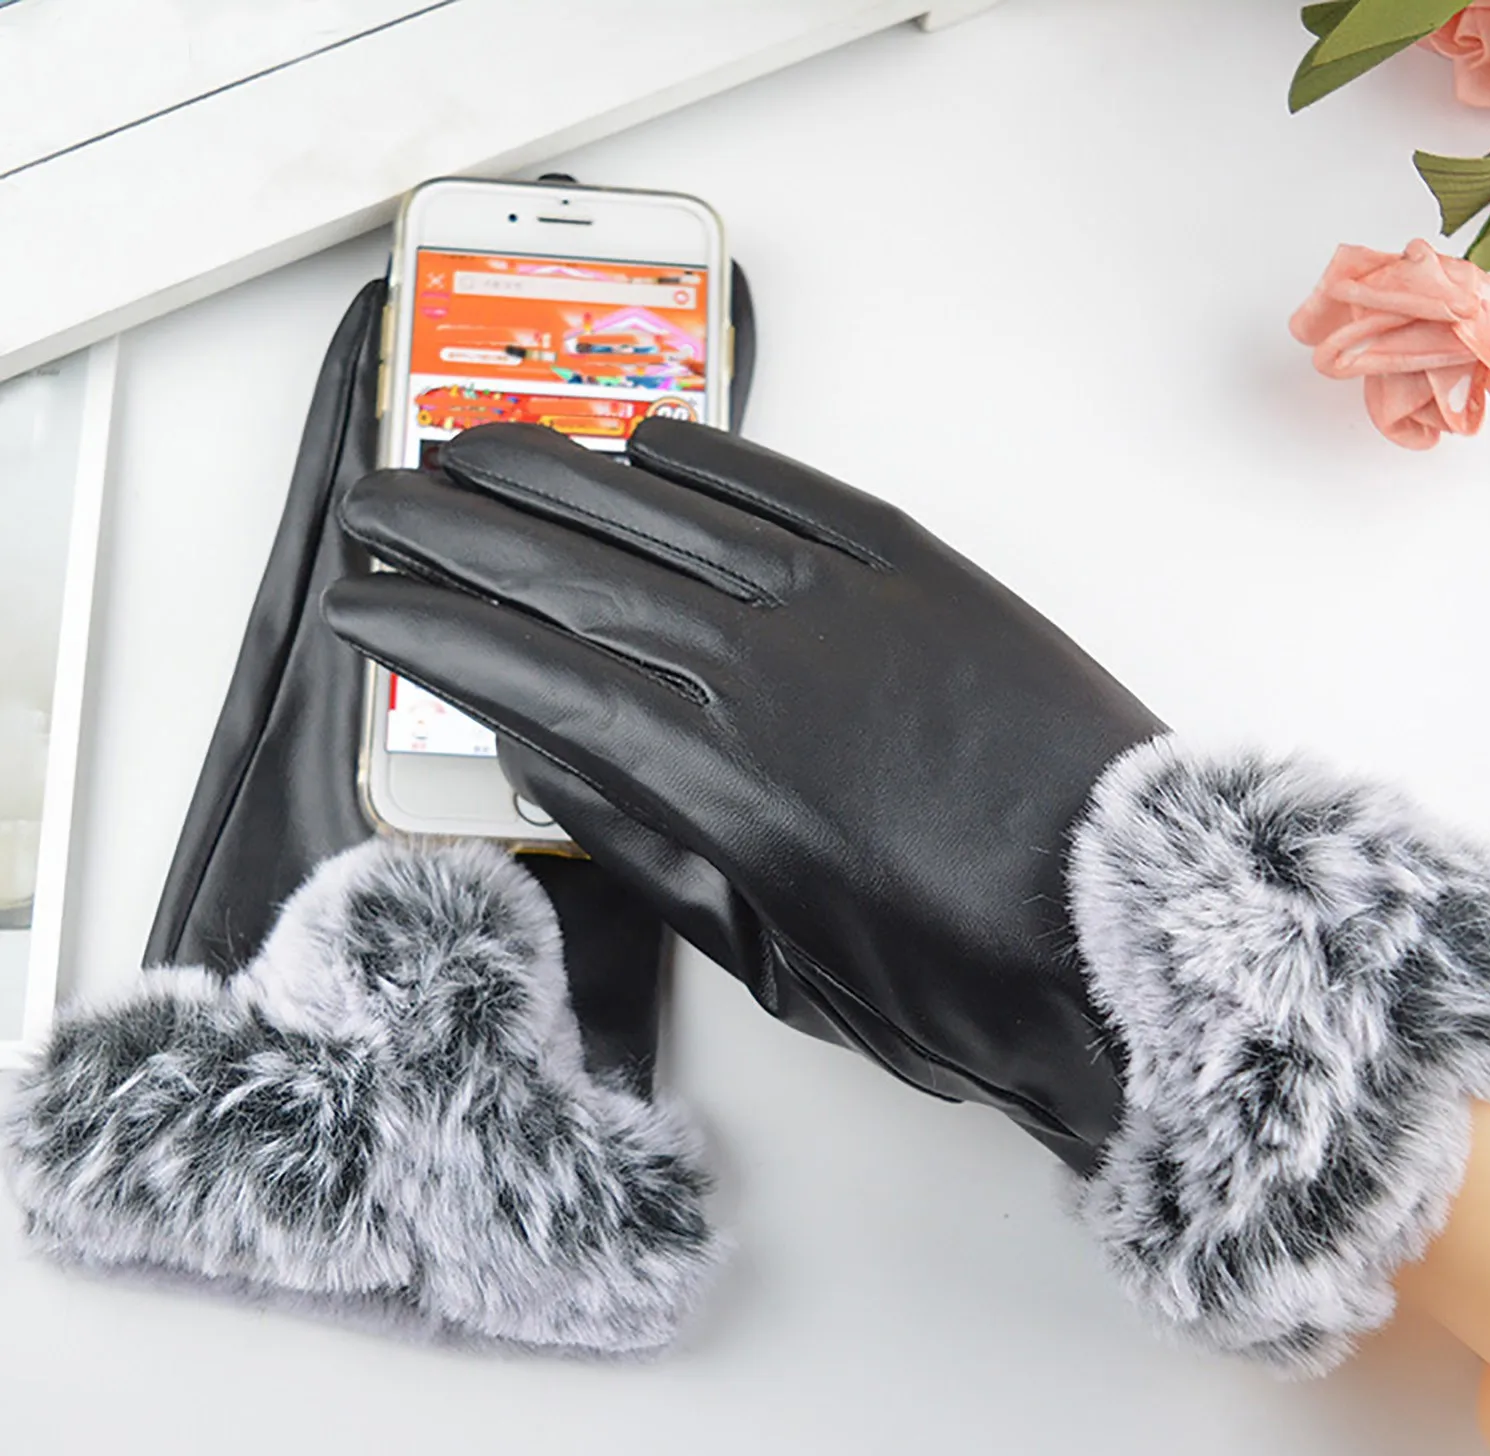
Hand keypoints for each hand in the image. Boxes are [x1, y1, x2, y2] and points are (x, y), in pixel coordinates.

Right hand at [326, 420, 1165, 1168]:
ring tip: (471, 446)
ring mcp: (843, 598)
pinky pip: (786, 489)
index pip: (524, 668)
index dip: (429, 632)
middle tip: (378, 497)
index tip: (364, 604)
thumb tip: (539, 749)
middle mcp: (758, 658)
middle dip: (453, 528)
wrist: (1118, 932)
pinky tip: (640, 440)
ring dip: (552, 471)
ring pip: (661, 509)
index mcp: (710, 769)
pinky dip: (706, 457)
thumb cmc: (949, 973)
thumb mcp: (765, 955)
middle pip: (569, 569)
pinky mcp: (920, 570)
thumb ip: (641, 842)